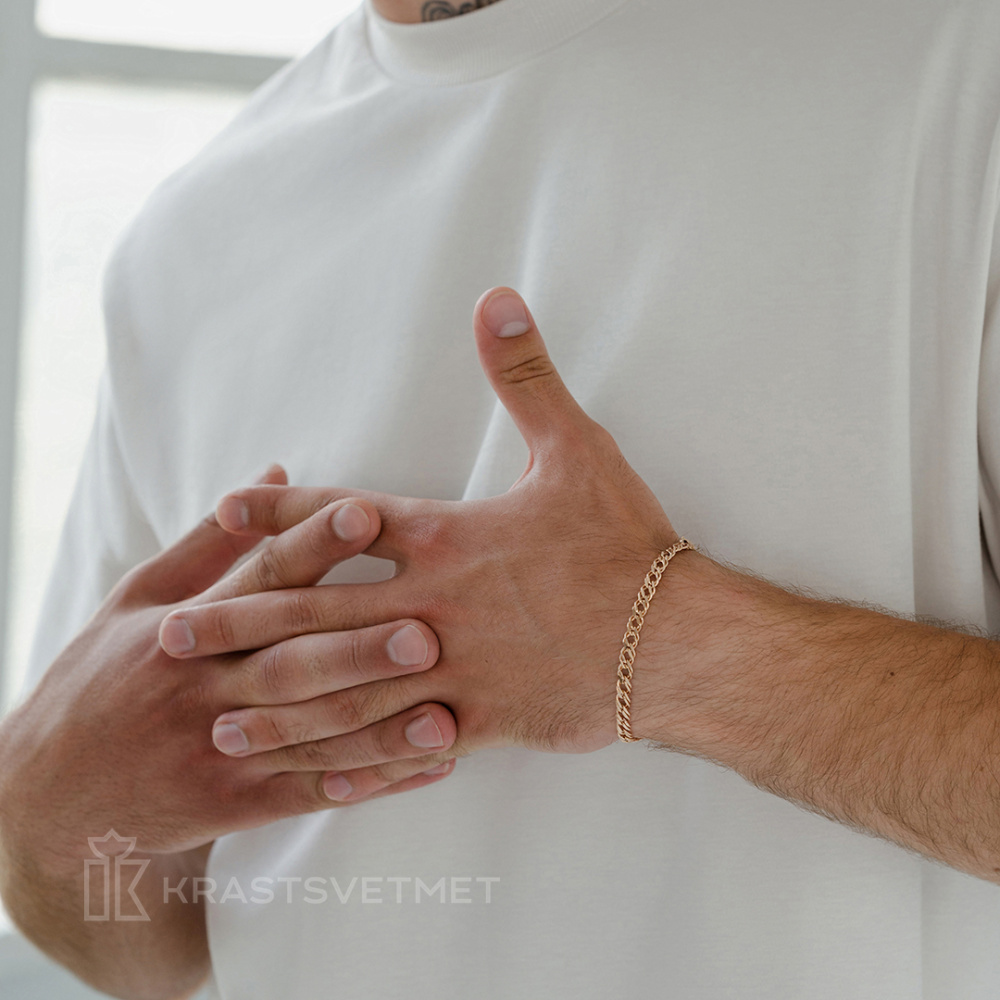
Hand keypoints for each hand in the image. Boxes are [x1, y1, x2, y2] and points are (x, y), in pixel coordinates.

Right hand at [0, 467, 456, 868]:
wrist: (54, 800)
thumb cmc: (106, 678)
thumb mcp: (138, 601)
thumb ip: (211, 542)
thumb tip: (275, 476)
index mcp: (183, 627)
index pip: (259, 579)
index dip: (313, 545)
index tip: (369, 515)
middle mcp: (203, 687)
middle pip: (291, 662)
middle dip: (359, 649)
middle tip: (428, 633)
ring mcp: (220, 751)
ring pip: (311, 736)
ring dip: (382, 729)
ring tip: (445, 716)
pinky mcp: (235, 804)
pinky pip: (312, 793)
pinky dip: (372, 782)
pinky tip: (429, 767)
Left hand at [167, 288, 688, 754]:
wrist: (676, 636)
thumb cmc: (624, 541)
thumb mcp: (577, 446)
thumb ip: (526, 376)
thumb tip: (495, 299)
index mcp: (445, 536)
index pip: (343, 519)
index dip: (280, 513)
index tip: (223, 511)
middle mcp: (432, 603)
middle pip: (317, 612)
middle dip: (242, 624)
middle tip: (174, 638)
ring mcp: (452, 668)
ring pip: (346, 690)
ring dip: (279, 707)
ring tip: (220, 723)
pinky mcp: (482, 719)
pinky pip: (407, 743)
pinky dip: (361, 760)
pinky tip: (318, 779)